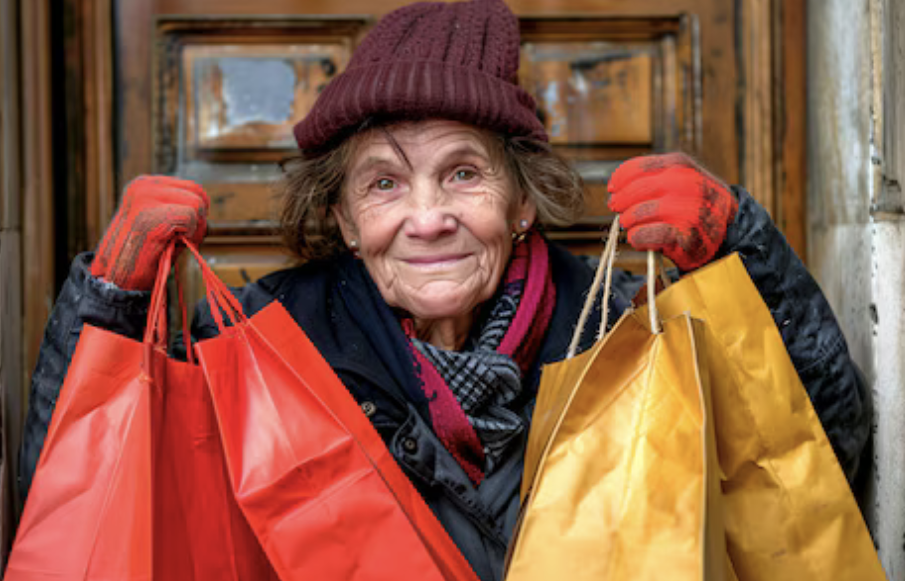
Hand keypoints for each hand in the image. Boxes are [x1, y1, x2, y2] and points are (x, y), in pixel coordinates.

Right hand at [91, 175, 208, 289]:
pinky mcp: (149, 216)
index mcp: (144, 184)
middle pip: (198, 193)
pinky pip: (190, 217)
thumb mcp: (163, 222)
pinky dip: (189, 235)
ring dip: (194, 229)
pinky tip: (170, 245)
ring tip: (173, 243)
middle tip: (181, 239)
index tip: (182, 231)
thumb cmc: (144, 255)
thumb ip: (179, 207)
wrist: (117, 280)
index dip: (197, 213)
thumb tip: (205, 203)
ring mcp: (144, 198)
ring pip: (197, 204)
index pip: (193, 187)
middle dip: (199, 219)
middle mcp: (143, 186)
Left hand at [607, 153, 737, 270]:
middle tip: (617, 210)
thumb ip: (653, 176)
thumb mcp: (680, 178)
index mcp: (681, 165)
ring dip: (628, 221)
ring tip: (630, 225)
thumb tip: (614, 188)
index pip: (638, 167)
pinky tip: (638, 238)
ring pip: (638, 213)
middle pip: (635, 190)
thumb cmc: (695, 203)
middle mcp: (686, 183)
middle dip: (620, 201)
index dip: (620, 179)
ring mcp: (687, 210)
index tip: (612, 188)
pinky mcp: (685, 236)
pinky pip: (646, 235)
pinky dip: (636, 238)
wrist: (730, 228)